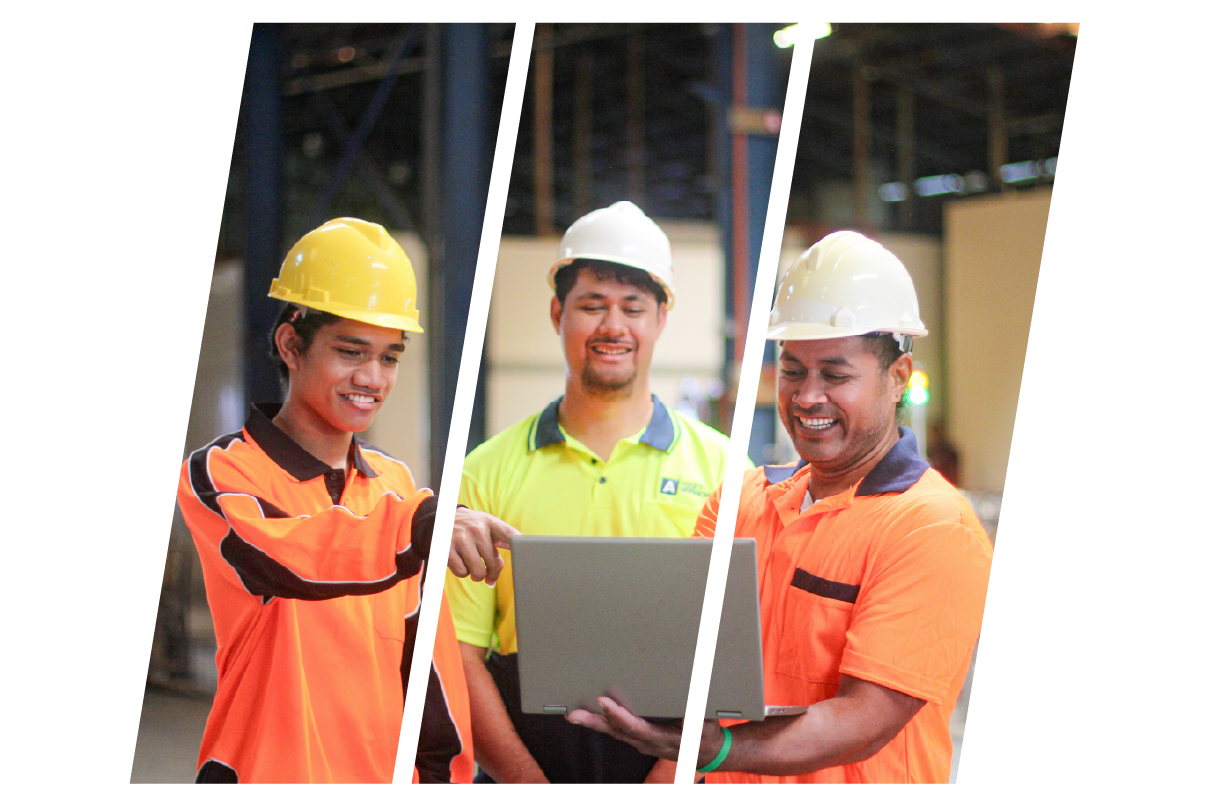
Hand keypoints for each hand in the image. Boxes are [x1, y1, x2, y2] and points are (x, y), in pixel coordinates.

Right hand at [447, 507, 517, 584]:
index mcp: (490, 522)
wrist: (441, 517)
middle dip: (492, 572)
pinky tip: (461, 562)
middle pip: (493, 563)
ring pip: (478, 572)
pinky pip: (462, 572)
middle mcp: (477, 529)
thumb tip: (511, 561)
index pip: (508, 533)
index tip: (522, 551)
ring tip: (473, 566)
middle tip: (488, 572)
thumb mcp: (488, 525)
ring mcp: (461, 538)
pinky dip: (463, 572)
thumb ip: (503, 540)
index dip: (517, 544)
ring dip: (477, 575)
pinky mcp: (446, 548)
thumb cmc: (472, 527)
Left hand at [566, 696, 724, 768]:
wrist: (704, 751)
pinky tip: (588, 716)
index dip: (619, 715)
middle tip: (574, 713)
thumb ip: (696, 722)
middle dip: (594, 722)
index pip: (635, 727)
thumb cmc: (703, 736)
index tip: (604, 702)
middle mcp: (646, 742)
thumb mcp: (705, 728)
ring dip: (592, 723)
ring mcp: (640, 741)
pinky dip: (600, 723)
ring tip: (573, 714)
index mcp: (661, 738)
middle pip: (616, 731)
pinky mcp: (638, 737)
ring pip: (613, 732)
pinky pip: (616, 731)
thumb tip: (685, 717)